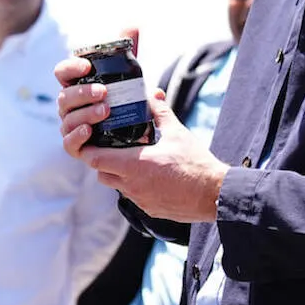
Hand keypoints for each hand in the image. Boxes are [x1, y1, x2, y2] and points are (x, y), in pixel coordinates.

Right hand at [53, 26, 141, 157]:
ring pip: (67, 120)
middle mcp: (68, 106)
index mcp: (76, 85)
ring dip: (84, 114)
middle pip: (63, 96)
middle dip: (82, 93)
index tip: (87, 66)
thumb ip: (128, 51)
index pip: (63, 72)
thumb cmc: (123, 99)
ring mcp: (70, 126)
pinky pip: (68, 143)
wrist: (132, 133)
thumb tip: (133, 26)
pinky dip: (76, 136)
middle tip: (103, 92)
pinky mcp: (76, 147)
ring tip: (105, 112)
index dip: (70, 68)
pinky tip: (90, 131)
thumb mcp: (128, 74)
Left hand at [55, 27, 227, 222]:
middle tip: (111, 147)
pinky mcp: (150, 210)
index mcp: (134, 165)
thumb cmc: (196, 164)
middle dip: (102, 160)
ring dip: (118, 174)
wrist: (215, 195)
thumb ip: (160, 112)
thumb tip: (153, 94)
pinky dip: (134, 186)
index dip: (88, 149)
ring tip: (131, 160)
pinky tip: (149, 175)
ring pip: (117, 186)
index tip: (89, 140)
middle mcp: (132, 185)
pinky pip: (133, 197)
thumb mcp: (177, 133)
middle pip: (101, 173)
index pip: (95, 159)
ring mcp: (140, 200)